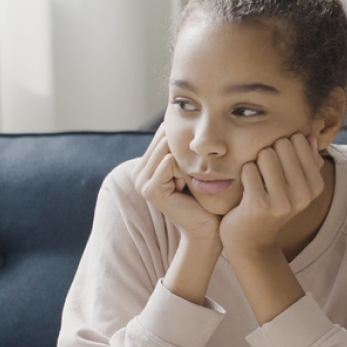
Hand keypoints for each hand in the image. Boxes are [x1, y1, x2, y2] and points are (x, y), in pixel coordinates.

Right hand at [133, 124, 220, 251]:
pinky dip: (184, 169)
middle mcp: (138, 173)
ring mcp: (141, 182)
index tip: (194, 157)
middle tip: (193, 170)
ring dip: (186, 160)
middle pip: (163, 139)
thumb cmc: (204, 196)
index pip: (162, 134)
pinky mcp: (151, 190)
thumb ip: (182, 148)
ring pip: (166, 149)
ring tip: (191, 177)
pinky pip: (168, 163)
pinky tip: (189, 183)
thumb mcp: (191, 167)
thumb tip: (186, 119)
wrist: (207, 227)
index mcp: (145, 166)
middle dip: (184, 147)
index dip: (183, 139)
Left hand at [218, 133, 324, 255]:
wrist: (252, 240)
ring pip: (265, 154)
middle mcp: (303, 194)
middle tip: (266, 176)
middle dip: (269, 153)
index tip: (280, 168)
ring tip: (257, 182)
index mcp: (316, 186)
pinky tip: (246, 191)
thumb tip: (309, 136)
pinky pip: (248, 168)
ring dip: (256, 163)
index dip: (283, 148)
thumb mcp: (295, 186)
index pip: (298, 140)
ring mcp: (282, 201)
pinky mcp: (259, 204)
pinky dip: (244, 175)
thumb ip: (306, 160)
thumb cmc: (272, 205)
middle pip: (281, 144)